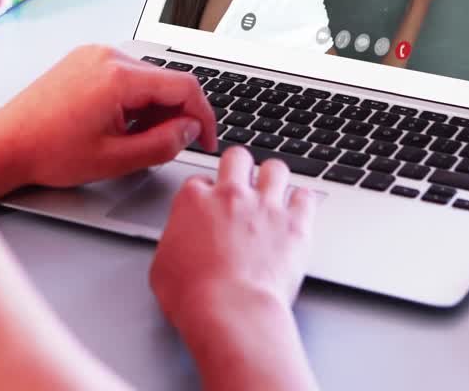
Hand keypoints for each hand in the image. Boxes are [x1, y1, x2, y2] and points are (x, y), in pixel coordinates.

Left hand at [0, 46, 216, 198]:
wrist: (4, 144)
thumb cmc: (48, 152)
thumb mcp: (116, 159)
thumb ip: (163, 143)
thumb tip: (190, 130)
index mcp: (118, 76)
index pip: (184, 86)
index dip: (204, 116)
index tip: (206, 139)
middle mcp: (107, 56)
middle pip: (166, 80)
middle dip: (176, 114)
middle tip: (167, 146)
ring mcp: (93, 56)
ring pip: (146, 78)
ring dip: (153, 107)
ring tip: (134, 139)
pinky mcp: (83, 61)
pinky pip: (124, 75)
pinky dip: (132, 99)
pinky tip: (118, 124)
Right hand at [150, 148, 318, 390]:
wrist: (230, 310)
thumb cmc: (193, 295)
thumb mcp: (162, 267)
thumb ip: (174, 242)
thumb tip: (179, 245)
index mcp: (194, 201)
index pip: (199, 180)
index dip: (206, 192)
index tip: (210, 205)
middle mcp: (231, 195)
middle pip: (237, 157)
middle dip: (240, 167)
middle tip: (242, 183)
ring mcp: (265, 206)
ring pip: (275, 168)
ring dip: (274, 178)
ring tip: (273, 192)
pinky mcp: (294, 223)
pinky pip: (306, 196)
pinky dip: (303, 202)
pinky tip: (298, 211)